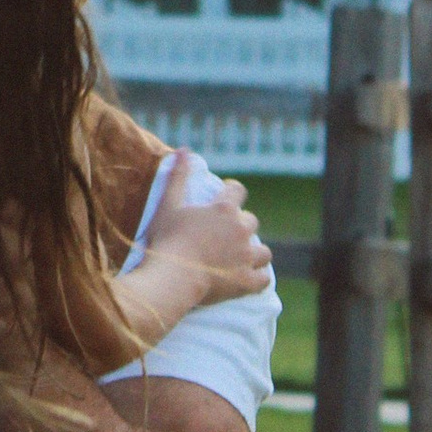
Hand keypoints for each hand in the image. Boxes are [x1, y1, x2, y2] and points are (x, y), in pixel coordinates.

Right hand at [135, 156, 272, 307]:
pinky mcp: (246, 281)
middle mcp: (241, 230)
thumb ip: (177, 176)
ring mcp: (246, 257)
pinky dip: (258, 278)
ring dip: (255, 252)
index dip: (232, 192)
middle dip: (241, 225)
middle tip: (225, 234)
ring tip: (241, 257)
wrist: (172, 278)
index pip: (238, 191)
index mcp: (224, 209)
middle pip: (251, 221)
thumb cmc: (167, 240)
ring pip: (263, 251)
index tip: (225, 197)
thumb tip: (184, 149)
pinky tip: (250, 279)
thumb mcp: (168, 204)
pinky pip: (263, 279)